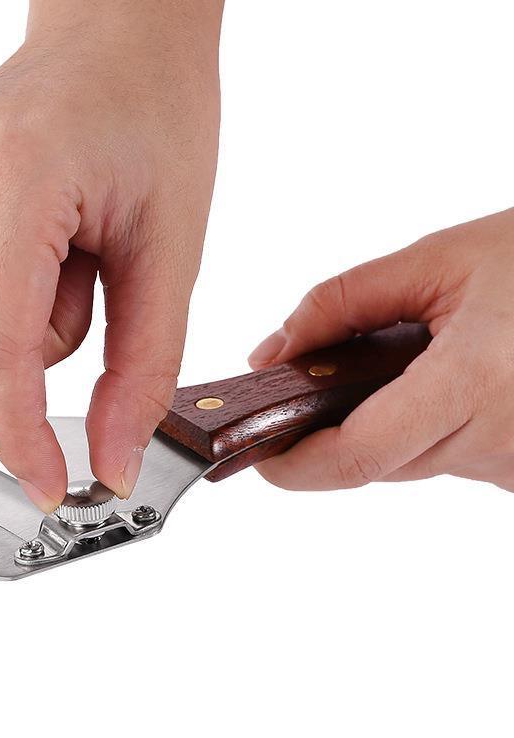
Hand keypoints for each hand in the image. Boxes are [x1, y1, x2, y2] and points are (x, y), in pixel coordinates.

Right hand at [0, 1, 222, 511]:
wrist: (115, 41)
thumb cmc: (154, 119)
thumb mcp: (171, 250)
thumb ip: (141, 367)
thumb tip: (111, 460)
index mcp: (13, 176)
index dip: (22, 432)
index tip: (51, 487)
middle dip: (41, 343)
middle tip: (90, 267)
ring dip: (18, 317)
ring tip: (61, 242)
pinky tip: (28, 235)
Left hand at [248, 208, 513, 492]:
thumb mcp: (438, 260)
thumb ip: (340, 305)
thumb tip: (274, 355)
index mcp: (473, 384)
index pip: (355, 457)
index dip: (294, 465)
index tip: (258, 453)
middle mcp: (502, 439)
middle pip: (378, 461)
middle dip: (339, 428)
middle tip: (328, 378)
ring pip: (417, 460)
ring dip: (394, 420)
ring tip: (421, 358)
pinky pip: (457, 456)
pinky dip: (436, 424)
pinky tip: (461, 376)